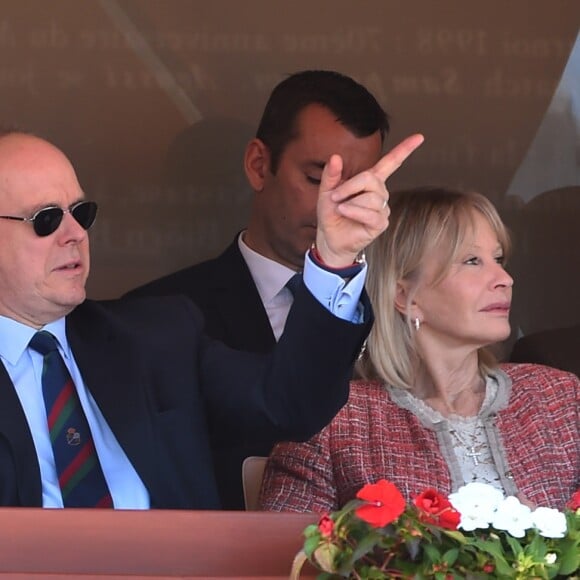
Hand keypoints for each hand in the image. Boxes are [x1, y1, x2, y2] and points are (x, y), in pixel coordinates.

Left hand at [315, 133, 423, 267]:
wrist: (330, 237)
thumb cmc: (331, 213)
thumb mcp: (326, 190)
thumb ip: (331, 174)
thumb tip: (335, 157)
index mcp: (370, 181)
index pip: (391, 163)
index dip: (404, 150)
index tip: (419, 137)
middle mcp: (380, 193)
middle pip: (371, 179)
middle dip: (350, 186)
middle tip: (335, 196)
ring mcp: (382, 208)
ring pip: (371, 197)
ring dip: (350, 202)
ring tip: (340, 208)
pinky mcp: (380, 223)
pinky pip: (371, 214)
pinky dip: (354, 211)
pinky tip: (345, 212)